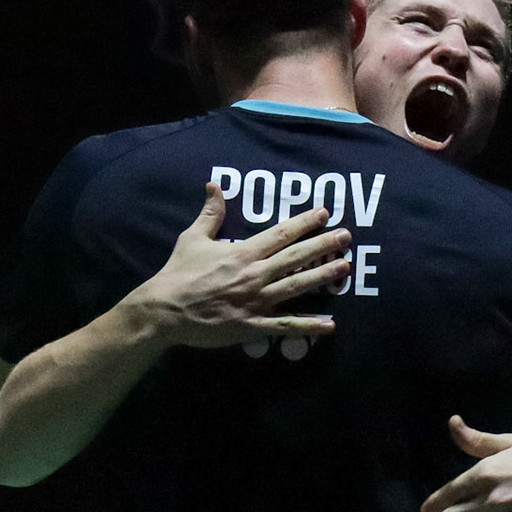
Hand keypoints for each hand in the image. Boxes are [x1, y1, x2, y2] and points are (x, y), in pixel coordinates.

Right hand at [125, 183, 351, 349]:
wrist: (164, 310)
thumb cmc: (179, 273)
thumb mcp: (193, 237)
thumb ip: (210, 213)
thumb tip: (215, 185)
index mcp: (243, 252)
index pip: (281, 234)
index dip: (305, 223)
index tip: (325, 213)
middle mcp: (254, 274)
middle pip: (296, 257)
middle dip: (323, 245)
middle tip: (346, 236)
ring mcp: (255, 301)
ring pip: (297, 287)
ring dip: (323, 277)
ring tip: (346, 267)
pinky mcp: (251, 325)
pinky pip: (284, 325)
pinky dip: (308, 326)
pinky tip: (329, 325)